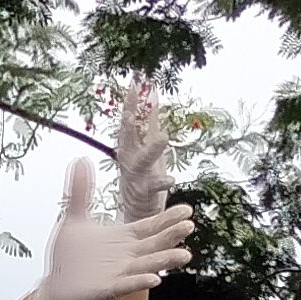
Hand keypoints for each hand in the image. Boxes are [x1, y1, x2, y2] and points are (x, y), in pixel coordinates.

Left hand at [35, 158, 197, 299]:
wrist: (54, 288)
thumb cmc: (68, 258)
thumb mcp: (73, 219)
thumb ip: (80, 191)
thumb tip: (82, 160)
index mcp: (123, 238)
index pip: (151, 226)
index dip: (168, 218)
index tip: (187, 209)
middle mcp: (127, 255)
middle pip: (154, 244)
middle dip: (171, 235)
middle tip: (190, 225)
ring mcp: (120, 273)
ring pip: (147, 265)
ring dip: (165, 260)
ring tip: (185, 255)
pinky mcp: (108, 289)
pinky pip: (127, 285)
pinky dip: (139, 282)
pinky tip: (154, 279)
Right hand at [110, 77, 168, 222]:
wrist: (136, 215)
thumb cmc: (143, 178)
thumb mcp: (147, 147)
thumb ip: (151, 124)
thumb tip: (155, 98)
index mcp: (129, 148)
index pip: (129, 121)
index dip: (131, 103)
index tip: (134, 84)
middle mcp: (130, 160)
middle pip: (129, 136)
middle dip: (131, 120)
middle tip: (135, 104)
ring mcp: (136, 177)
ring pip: (143, 160)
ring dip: (152, 148)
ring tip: (163, 137)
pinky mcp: (145, 193)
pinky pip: (153, 187)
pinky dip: (161, 182)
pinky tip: (172, 179)